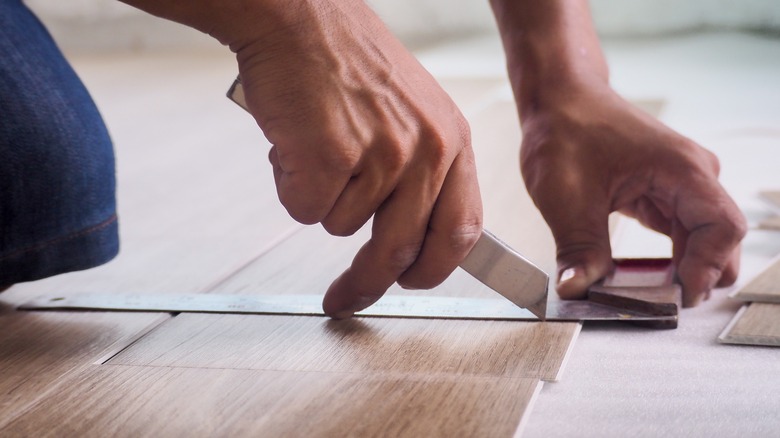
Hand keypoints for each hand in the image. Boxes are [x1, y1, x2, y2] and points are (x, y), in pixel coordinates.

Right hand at [231, 1, 482, 316]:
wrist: (297, 14)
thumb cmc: (343, 58)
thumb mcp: (408, 109)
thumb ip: (416, 169)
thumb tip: (405, 232)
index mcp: (451, 140)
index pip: (461, 229)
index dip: (434, 267)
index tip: (411, 282)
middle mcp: (425, 151)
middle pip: (398, 251)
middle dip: (366, 285)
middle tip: (343, 297)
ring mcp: (380, 155)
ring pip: (341, 226)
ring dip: (319, 198)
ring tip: (313, 144)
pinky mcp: (332, 159)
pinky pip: (305, 209)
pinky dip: (289, 185)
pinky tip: (292, 143)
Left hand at [519, 80, 746, 306]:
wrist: (558, 99)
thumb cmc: (565, 130)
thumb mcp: (565, 196)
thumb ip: (578, 247)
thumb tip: (577, 289)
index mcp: (681, 169)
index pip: (722, 227)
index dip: (707, 267)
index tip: (677, 296)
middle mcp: (692, 176)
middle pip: (719, 239)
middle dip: (696, 275)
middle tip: (658, 304)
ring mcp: (680, 185)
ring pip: (700, 241)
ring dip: (680, 270)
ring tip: (646, 296)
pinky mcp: (663, 193)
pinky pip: (678, 234)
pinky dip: (666, 259)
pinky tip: (640, 278)